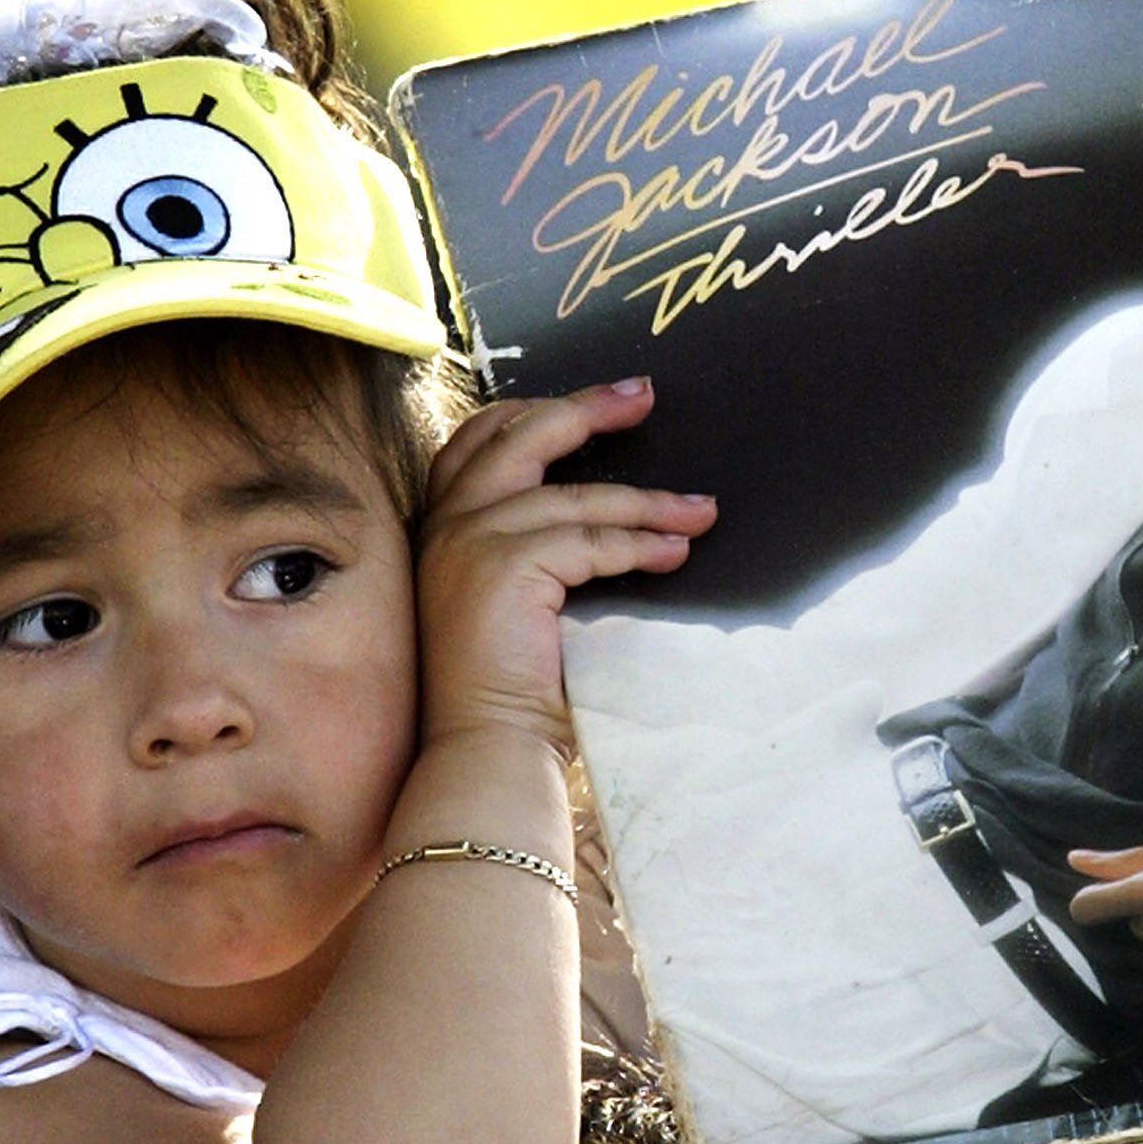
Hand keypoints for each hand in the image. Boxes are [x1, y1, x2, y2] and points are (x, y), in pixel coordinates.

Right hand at [412, 377, 714, 750]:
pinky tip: (675, 551)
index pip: (479, 443)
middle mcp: (446, 526)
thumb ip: (544, 550)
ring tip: (700, 509)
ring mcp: (469, 542)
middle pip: (518, 436)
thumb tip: (618, 514)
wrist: (485, 749)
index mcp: (441, 530)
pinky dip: (640, 543)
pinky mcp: (502, 568)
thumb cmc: (511, 691)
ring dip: (647, 501)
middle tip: (645, 394)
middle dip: (587, 409)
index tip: (598, 401)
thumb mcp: (521, 600)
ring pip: (573, 496)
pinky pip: (589, 540)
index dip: (537, 412)